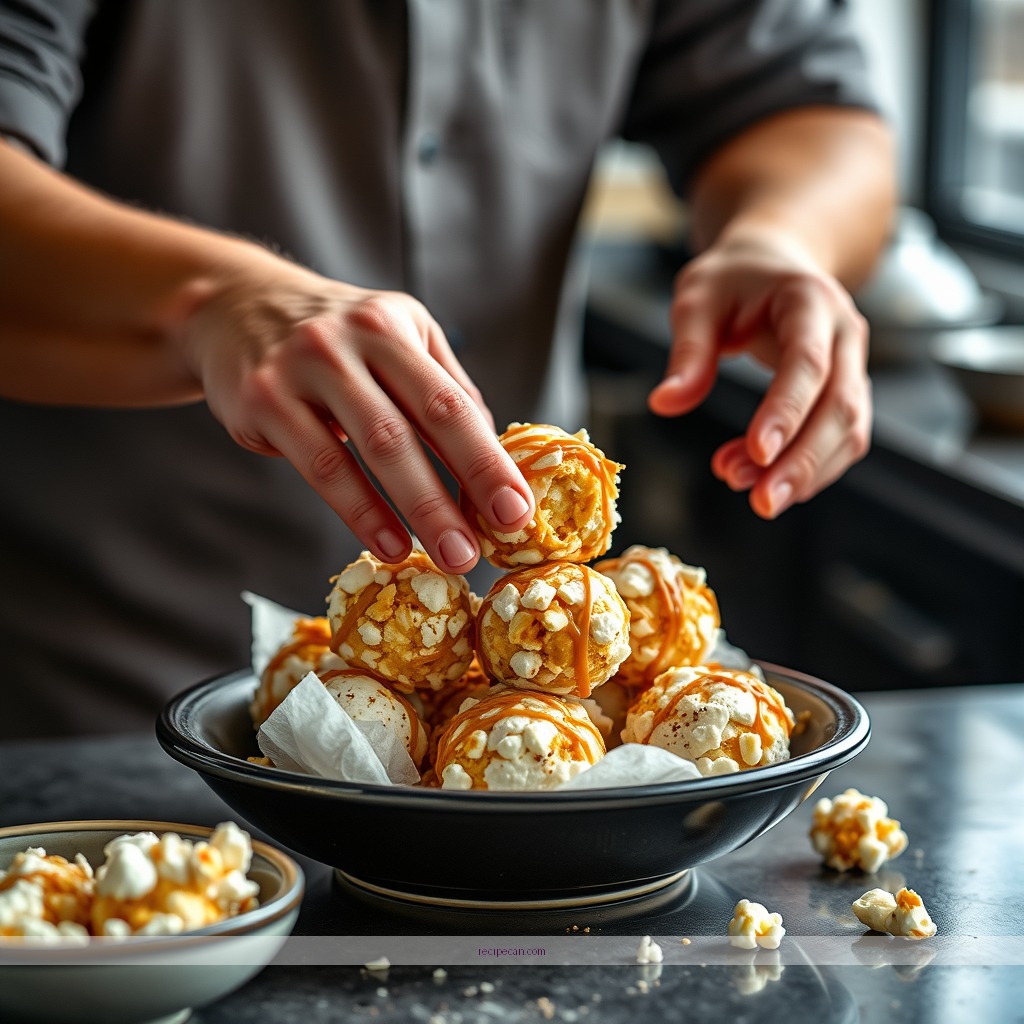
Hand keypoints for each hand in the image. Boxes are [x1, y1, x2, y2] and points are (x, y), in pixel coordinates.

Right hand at [173, 253, 533, 572]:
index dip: (488, 460)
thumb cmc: (332, 337)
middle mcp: (350, 340)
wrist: (231, 305)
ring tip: (448, 556)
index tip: (518, 511)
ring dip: (416, 510)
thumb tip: (494, 456)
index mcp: (394, 326)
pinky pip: (320, 466)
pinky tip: (389, 544)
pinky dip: (359, 511)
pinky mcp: (263, 400)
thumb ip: (442, 388)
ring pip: (370, 448)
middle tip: (484, 549)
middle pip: (415, 426)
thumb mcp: (393, 336)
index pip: (452, 402)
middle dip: (458, 494)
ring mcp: (302, 368)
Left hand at [648, 234, 870, 517]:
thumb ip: (687, 350)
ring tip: (748, 492)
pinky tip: (767, 482)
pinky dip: (810, 470)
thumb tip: (665, 402)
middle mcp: (845, 334)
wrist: (775, 265)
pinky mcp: (847, 393)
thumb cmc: (734, 281)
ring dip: (805, 472)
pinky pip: (842, 440)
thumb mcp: (698, 298)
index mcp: (810, 302)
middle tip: (761, 502)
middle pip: (839, 406)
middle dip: (802, 461)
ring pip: (848, 431)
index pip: (806, 363)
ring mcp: (853, 366)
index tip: (758, 454)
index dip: (786, 411)